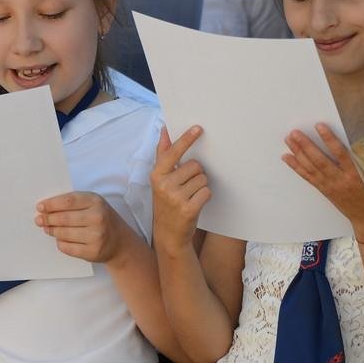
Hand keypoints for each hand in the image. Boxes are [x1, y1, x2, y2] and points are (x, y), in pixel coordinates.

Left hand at [35, 192, 130, 262]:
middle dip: (48, 219)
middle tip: (39, 220)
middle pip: (64, 218)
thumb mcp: (92, 204)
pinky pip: (68, 248)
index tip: (40, 207)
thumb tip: (46, 209)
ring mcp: (96, 236)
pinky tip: (60, 239)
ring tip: (48, 229)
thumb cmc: (101, 219)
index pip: (68, 201)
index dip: (51, 204)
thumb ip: (72, 203)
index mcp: (96, 201)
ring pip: (64, 234)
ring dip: (52, 231)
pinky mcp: (92, 252)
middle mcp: (98, 218)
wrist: (120, 241)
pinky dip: (60, 243)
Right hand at [150, 126, 209, 256]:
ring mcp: (176, 197)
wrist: (168, 234)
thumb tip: (164, 130)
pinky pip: (207, 192)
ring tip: (190, 196)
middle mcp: (164, 185)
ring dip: (201, 186)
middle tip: (187, 186)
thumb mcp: (160, 179)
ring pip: (203, 179)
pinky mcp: (188, 209)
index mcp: (156, 174)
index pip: (173, 152)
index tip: (198, 128)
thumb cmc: (167, 202)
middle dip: (196, 174)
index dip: (186, 139)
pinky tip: (195, 204)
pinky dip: (205, 197)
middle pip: (195, 166)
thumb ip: (163, 153)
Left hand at [282, 124, 363, 236]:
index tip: (319, 126)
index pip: (340, 153)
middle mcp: (340, 179)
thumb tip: (354, 144)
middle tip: (294, 133)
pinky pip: (307, 177)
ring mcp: (329, 185)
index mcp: (355, 173)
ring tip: (288, 140)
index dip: (329, 139)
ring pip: (311, 167)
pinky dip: (296, 166)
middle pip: (319, 160)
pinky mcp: (323, 189)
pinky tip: (287, 157)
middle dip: (306, 145)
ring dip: (298, 152)